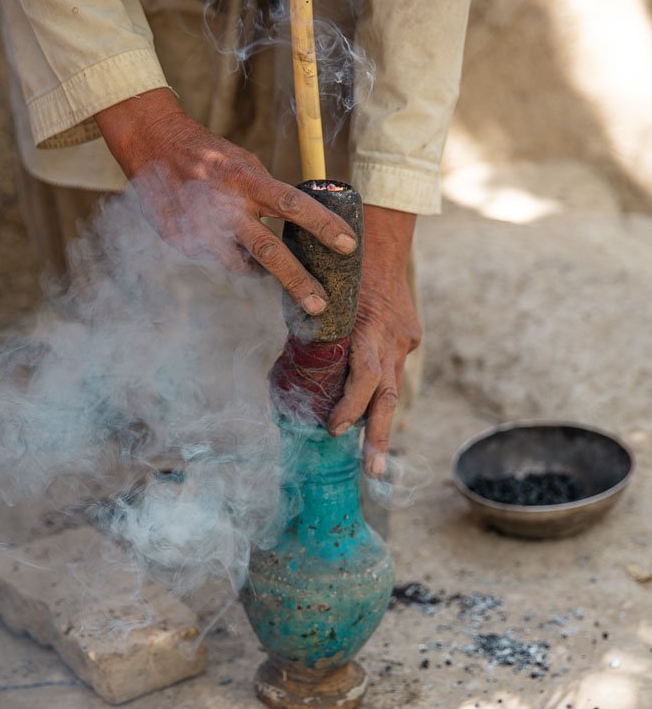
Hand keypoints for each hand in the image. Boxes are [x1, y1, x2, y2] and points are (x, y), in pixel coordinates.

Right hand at [95, 89, 356, 315]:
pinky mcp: (180, 241)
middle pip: (269, 251)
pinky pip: (215, 259)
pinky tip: (221, 242)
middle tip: (319, 305)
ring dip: (258, 272)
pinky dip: (226, 257)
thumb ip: (267, 193)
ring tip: (266, 271)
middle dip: (297, 282)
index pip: (293, 204)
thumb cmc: (209, 155)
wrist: (152, 142)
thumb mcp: (244, 164)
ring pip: (240, 266)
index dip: (323, 226)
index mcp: (246, 179)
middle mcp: (225, 204)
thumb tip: (300, 223)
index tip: (348, 246)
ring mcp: (200, 227)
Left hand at [328, 204, 421, 475]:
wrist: (381, 236)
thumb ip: (318, 335)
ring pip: (393, 388)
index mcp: (370, 328)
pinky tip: (370, 412)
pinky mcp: (409, 336)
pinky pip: (392, 368)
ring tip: (375, 462)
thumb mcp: (325, 298)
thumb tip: (299, 369)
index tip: (334, 429)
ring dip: (380, 423)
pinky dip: (379, 389)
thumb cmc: (342, 264)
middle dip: (380, 437)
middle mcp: (393, 338)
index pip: (365, 378)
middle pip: (388, 396)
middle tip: (373, 472)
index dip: (350, 406)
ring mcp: (405, 338)